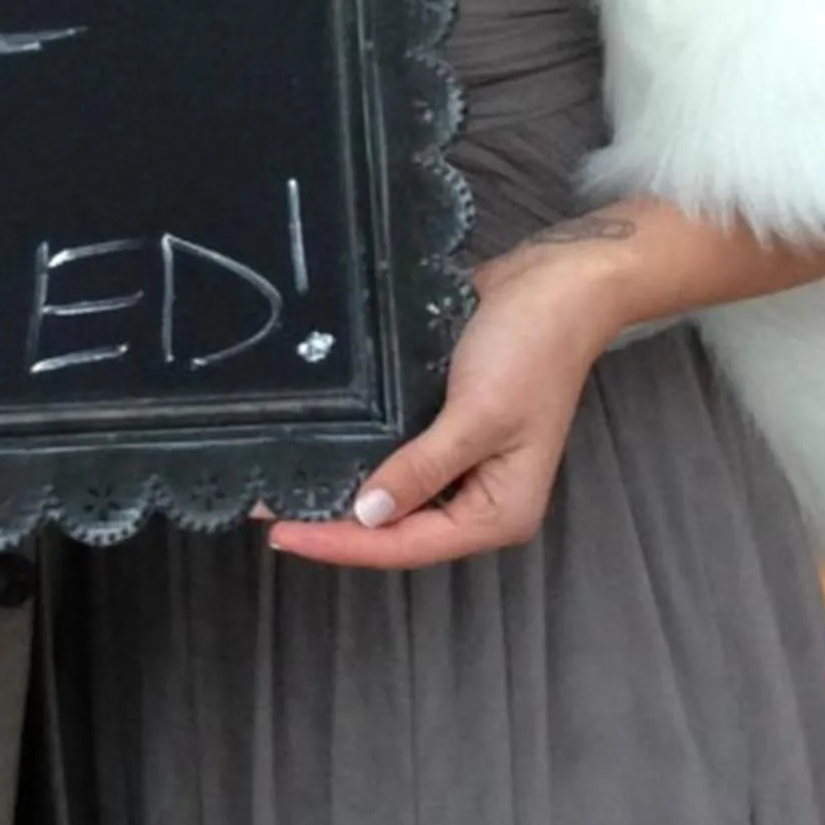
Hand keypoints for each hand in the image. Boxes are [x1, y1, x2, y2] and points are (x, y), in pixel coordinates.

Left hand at [268, 236, 620, 570]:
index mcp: (498, 511)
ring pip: (393, 494)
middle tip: (269, 513)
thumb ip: (422, 468)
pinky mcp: (445, 424)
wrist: (556, 281)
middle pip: (398, 528)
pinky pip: (396, 453)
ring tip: (282, 487)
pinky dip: (360, 455)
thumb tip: (367, 514)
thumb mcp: (478, 416)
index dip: (344, 542)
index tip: (283, 534)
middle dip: (338, 524)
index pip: (408, 544)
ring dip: (344, 491)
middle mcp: (480, 496)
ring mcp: (463, 461)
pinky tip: (321, 446)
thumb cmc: (530, 349)